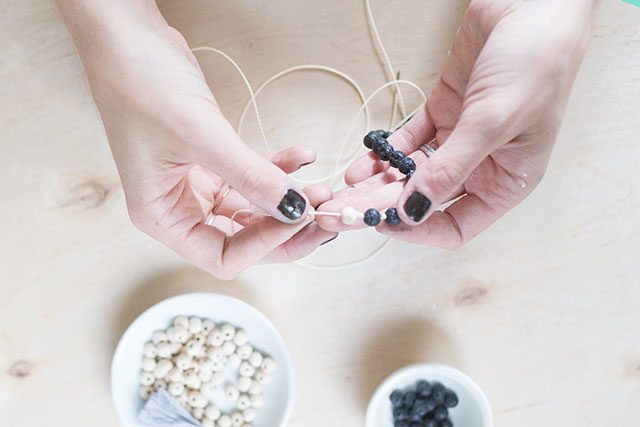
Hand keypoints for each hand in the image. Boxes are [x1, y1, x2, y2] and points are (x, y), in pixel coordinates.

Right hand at [58, 1, 334, 277]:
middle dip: (284, 228)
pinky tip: (303, 156)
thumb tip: (295, 209)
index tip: (298, 218)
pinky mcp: (213, 158)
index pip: (223, 256)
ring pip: (252, 206)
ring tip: (321, 187)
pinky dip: (278, 167)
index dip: (264, 244)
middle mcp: (179, 206)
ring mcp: (197, 183)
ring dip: (287, 198)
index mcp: (162, 217)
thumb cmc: (141, 86)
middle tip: (323, 218)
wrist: (127, 37)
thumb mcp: (201, 136)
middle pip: (243, 237)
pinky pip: (253, 173)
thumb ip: (251, 177)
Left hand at [317, 0, 594, 247]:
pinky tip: (361, 163)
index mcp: (506, 181)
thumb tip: (413, 211)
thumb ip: (450, 169)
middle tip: (347, 211)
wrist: (531, 5)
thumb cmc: (535, 64)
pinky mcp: (443, 113)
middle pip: (425, 201)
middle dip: (385, 207)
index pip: (456, 226)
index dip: (419, 230)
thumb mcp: (492, 123)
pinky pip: (408, 142)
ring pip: (411, 173)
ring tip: (346, 190)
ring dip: (378, 183)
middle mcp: (481, 166)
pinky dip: (385, 152)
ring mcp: (459, 140)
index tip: (384, 224)